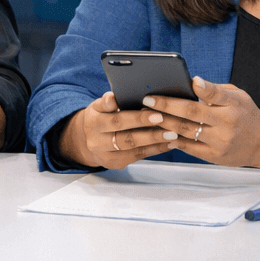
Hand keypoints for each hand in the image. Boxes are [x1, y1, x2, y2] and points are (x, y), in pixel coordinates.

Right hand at [58, 91, 174, 168]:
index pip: (116, 120)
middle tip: (168, 124)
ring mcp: (107, 155)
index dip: (136, 118)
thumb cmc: (99, 118)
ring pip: (134, 148)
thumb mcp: (97, 107)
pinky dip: (155, 149)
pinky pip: (138, 156)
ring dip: (155, 141)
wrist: (87, 140)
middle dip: (149, 131)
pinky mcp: (116, 163)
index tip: (155, 112)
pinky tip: (168, 143)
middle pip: (126, 137)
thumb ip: (106, 103)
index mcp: (93, 123)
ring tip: (173, 134)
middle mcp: (97, 142)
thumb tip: (112, 97)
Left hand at [148, 77, 259, 170]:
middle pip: (192, 114)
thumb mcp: (237, 96)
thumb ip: (214, 91)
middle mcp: (227, 125)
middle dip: (167, 106)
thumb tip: (192, 82)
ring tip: (147, 115)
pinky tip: (160, 132)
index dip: (201, 88)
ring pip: (187, 132)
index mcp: (232, 106)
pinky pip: (189, 148)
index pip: (214, 94)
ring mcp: (220, 142)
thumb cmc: (245, 114)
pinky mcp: (215, 157)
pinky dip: (173, 139)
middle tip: (148, 99)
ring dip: (164, 123)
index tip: (189, 80)